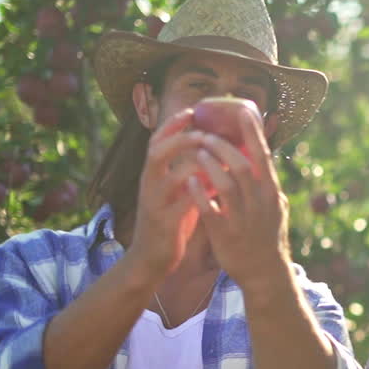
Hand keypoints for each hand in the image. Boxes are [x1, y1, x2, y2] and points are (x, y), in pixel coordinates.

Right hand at [127, 108, 204, 282]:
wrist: (151, 259)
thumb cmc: (171, 221)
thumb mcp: (177, 192)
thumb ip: (191, 173)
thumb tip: (217, 151)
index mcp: (152, 174)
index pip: (156, 141)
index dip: (172, 124)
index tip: (192, 110)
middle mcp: (149, 184)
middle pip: (157, 152)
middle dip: (181, 138)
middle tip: (205, 133)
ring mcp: (155, 203)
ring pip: (172, 175)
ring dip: (197, 164)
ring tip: (218, 159)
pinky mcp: (165, 222)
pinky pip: (183, 202)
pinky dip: (202, 192)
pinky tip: (219, 187)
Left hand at [185, 108, 290, 293]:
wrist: (265, 273)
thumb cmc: (268, 235)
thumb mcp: (275, 206)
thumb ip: (266, 181)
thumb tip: (261, 154)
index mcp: (273, 192)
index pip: (263, 156)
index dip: (253, 133)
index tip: (243, 111)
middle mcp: (260, 203)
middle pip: (241, 165)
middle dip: (222, 146)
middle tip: (206, 133)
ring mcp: (243, 218)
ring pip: (226, 184)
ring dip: (209, 164)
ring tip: (197, 150)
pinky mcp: (226, 233)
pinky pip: (210, 208)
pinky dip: (199, 192)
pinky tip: (189, 180)